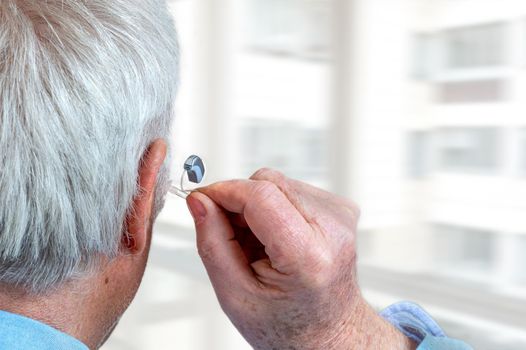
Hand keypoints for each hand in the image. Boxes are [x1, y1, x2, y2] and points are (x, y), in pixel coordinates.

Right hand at [186, 168, 415, 349]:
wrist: (329, 332)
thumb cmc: (287, 324)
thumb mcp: (235, 295)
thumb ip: (213, 242)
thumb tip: (199, 200)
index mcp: (309, 256)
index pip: (260, 195)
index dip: (224, 191)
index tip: (202, 200)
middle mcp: (333, 230)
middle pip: (269, 182)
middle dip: (239, 201)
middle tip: (233, 236)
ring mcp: (342, 216)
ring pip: (279, 183)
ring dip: (258, 208)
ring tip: (259, 246)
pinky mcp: (341, 209)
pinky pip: (293, 190)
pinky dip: (275, 209)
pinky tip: (276, 239)